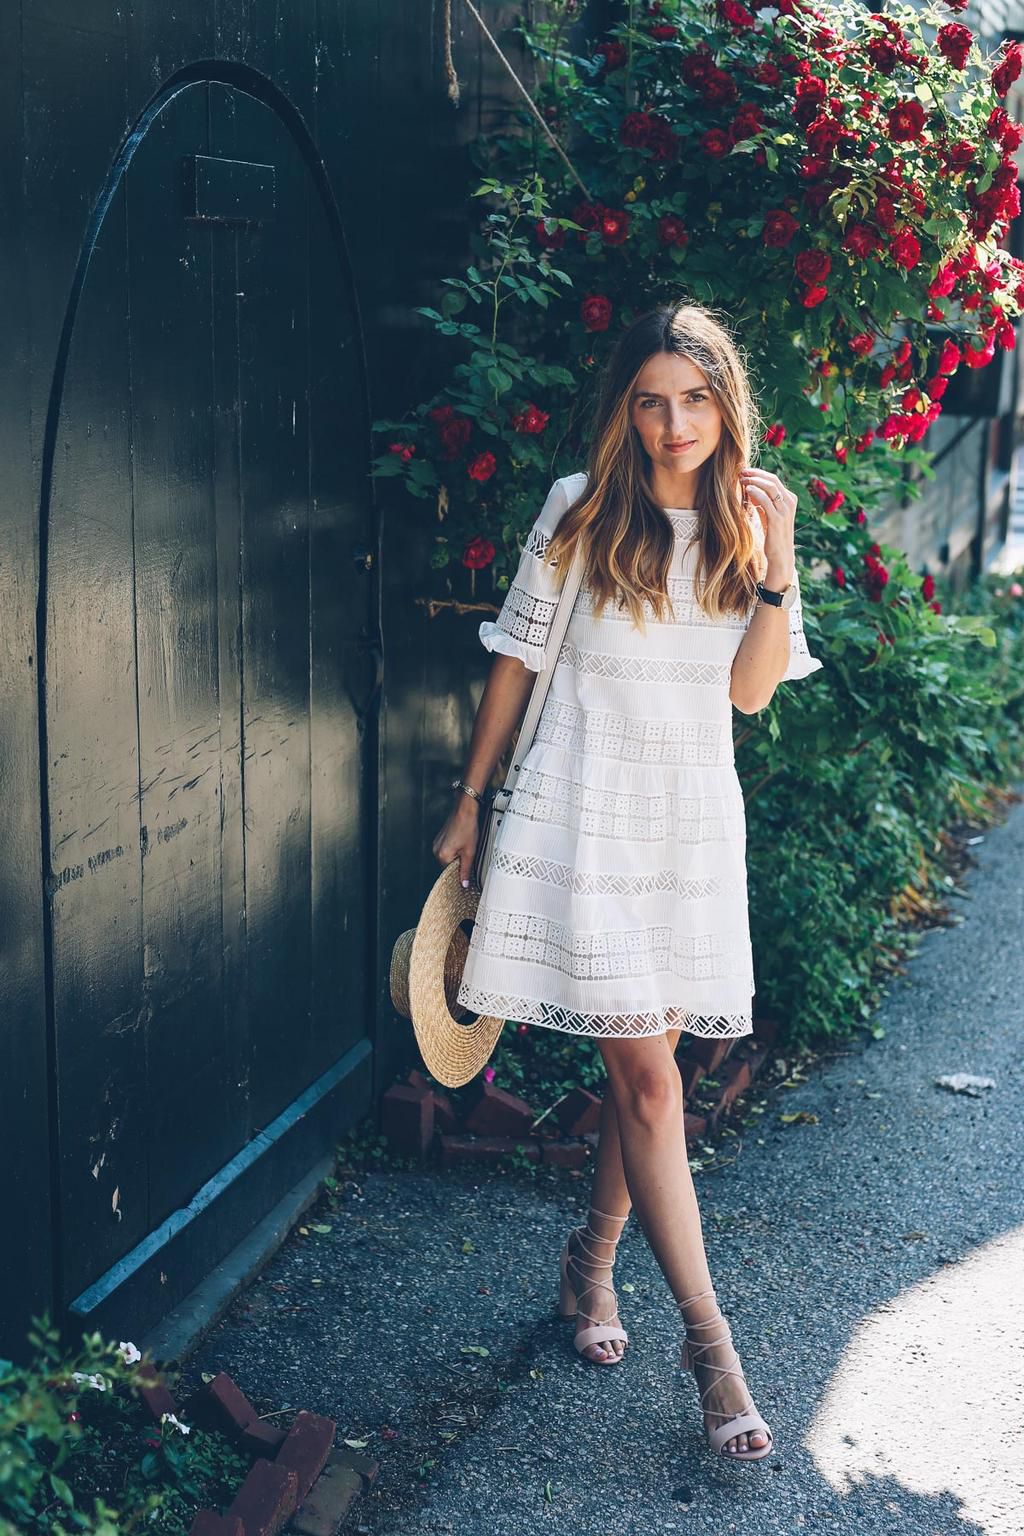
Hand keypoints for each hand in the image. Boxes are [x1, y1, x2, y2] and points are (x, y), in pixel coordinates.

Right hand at [432, 794, 480, 888]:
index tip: (467, 872)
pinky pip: (446, 850)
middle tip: (469, 856)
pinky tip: (462, 842)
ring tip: (466, 846)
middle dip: (459, 863)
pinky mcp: (439, 839)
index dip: (460, 873)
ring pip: (448, 858)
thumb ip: (466, 870)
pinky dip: (454, 849)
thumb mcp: (470, 852)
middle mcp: (436, 851)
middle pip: (448, 865)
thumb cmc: (467, 828)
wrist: (464, 811)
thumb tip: (464, 884)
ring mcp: (437, 844)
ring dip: (457, 856)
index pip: (450, 873)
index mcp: (443, 855)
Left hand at [739, 466, 795, 586]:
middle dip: (755, 474)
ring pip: (770, 487)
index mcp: (789, 499)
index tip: (744, 472)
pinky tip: (747, 490)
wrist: (780, 555)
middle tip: (741, 472)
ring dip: (754, 480)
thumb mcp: (768, 514)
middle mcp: (790, 502)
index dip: (758, 473)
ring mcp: (785, 510)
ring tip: (741, 479)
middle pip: (772, 480)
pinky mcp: (778, 519)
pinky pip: (766, 500)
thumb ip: (762, 501)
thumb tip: (750, 487)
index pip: (774, 479)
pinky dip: (756, 492)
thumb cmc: (772, 535)